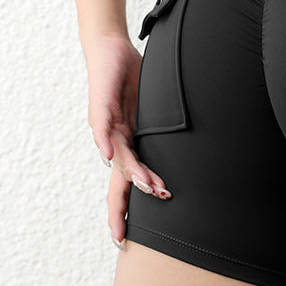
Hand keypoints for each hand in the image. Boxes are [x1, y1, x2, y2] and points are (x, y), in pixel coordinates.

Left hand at [82, 31, 170, 248]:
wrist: (109, 48)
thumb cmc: (131, 78)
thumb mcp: (152, 111)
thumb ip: (161, 132)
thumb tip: (183, 154)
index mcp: (127, 145)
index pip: (126, 182)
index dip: (125, 208)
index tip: (124, 237)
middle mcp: (114, 139)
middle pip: (117, 180)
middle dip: (119, 207)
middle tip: (122, 234)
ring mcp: (107, 124)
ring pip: (120, 156)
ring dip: (134, 173)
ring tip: (148, 187)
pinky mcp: (103, 104)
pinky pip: (104, 126)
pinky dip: (106, 142)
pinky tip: (110, 156)